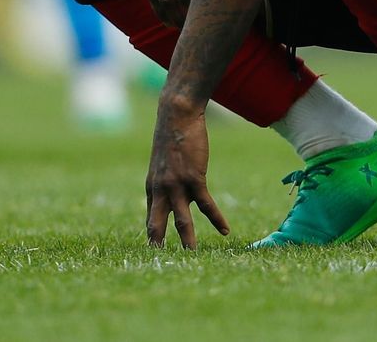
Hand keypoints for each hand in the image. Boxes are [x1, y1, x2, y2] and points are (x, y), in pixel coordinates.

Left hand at [145, 98, 228, 248]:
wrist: (176, 116)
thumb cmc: (171, 137)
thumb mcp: (162, 162)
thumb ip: (165, 181)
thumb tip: (173, 195)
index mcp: (151, 186)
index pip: (150, 217)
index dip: (152, 234)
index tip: (154, 249)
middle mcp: (160, 189)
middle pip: (156, 223)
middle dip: (158, 243)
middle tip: (160, 260)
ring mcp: (176, 185)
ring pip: (181, 219)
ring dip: (188, 239)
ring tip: (191, 255)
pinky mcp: (194, 179)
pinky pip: (206, 205)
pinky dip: (217, 219)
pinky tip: (226, 231)